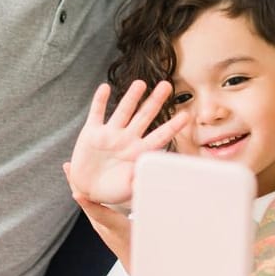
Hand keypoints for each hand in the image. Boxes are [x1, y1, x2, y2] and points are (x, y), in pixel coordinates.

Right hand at [66, 81, 189, 208]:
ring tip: (141, 83)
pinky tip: (104, 88)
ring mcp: (109, 134)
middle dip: (155, 101)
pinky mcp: (91, 133)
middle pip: (144, 116)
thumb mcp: (130, 189)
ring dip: (131, 97)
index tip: (186, 115)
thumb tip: (156, 176)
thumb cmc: (112, 191)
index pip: (160, 136)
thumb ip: (142, 180)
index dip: (173, 126)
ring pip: (123, 111)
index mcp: (139, 152)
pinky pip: (96, 113)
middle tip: (167, 85)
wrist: (88, 190)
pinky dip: (99, 101)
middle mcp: (127, 139)